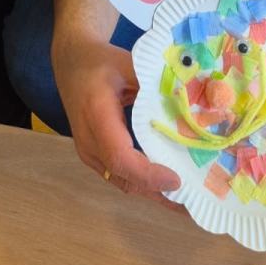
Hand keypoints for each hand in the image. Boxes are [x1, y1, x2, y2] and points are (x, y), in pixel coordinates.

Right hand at [53, 38, 181, 205]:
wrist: (71, 62)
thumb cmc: (99, 62)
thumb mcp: (127, 63)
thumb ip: (155, 82)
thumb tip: (190, 102)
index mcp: (97, 115)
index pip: (120, 156)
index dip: (148, 173)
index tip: (176, 179)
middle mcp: (89, 141)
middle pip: (124, 177)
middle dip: (158, 193)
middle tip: (193, 202)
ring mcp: (89, 152)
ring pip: (122, 181)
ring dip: (153, 192)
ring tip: (186, 200)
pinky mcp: (94, 155)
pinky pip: (120, 175)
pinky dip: (144, 182)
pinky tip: (167, 183)